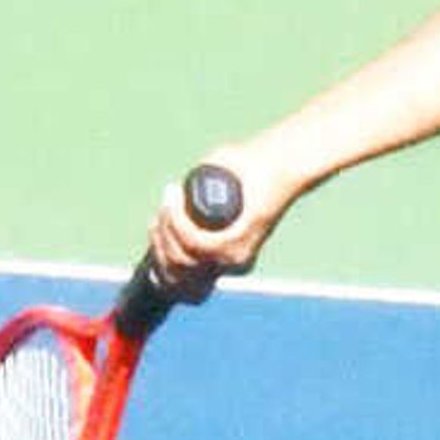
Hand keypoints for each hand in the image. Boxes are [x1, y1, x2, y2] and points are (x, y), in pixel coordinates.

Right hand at [147, 147, 285, 300]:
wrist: (283, 162)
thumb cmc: (250, 170)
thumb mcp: (216, 189)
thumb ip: (196, 200)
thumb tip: (172, 207)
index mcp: (228, 258)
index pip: (182, 276)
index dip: (160, 252)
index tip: (156, 223)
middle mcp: (233, 264)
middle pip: (176, 266)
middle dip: (159, 238)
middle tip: (164, 206)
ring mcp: (234, 256)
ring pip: (182, 254)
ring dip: (167, 225)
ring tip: (171, 197)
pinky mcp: (237, 242)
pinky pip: (195, 242)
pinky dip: (178, 220)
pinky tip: (175, 200)